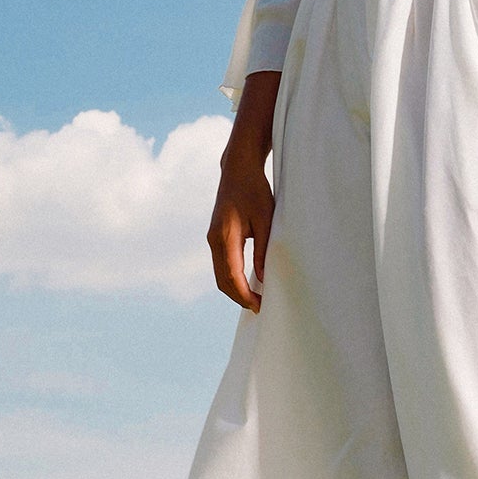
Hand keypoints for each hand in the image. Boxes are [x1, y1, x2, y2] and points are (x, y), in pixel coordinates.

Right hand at [209, 152, 273, 309]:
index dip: (245, 295)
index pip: (232, 276)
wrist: (238, 170)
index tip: (260, 306)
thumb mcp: (265, 220)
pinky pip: (221, 265)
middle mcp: (214, 240)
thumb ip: (263, 250)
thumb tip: (262, 278)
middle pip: (222, 281)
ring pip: (219, 275)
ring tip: (255, 299)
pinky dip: (231, 278)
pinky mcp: (215, 237)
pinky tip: (247, 283)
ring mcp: (212, 239)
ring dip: (234, 290)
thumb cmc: (254, 190)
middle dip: (239, 297)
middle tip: (259, 308)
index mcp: (225, 237)